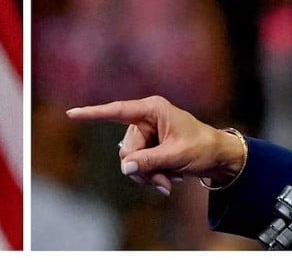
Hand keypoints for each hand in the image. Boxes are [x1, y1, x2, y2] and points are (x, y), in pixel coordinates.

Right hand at [66, 96, 246, 194]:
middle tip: (162, 181)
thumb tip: (125, 166)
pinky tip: (168, 181)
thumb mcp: (176, 156)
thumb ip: (148, 161)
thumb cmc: (203, 148)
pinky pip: (137, 165)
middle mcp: (146, 119)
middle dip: (141, 168)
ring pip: (130, 161)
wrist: (219, 158)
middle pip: (126, 148)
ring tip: (168, 182)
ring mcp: (147, 134)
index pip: (117, 111)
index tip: (71, 114)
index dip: (93, 114)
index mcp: (153, 110)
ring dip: (147, 175)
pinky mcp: (149, 148)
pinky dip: (150, 176)